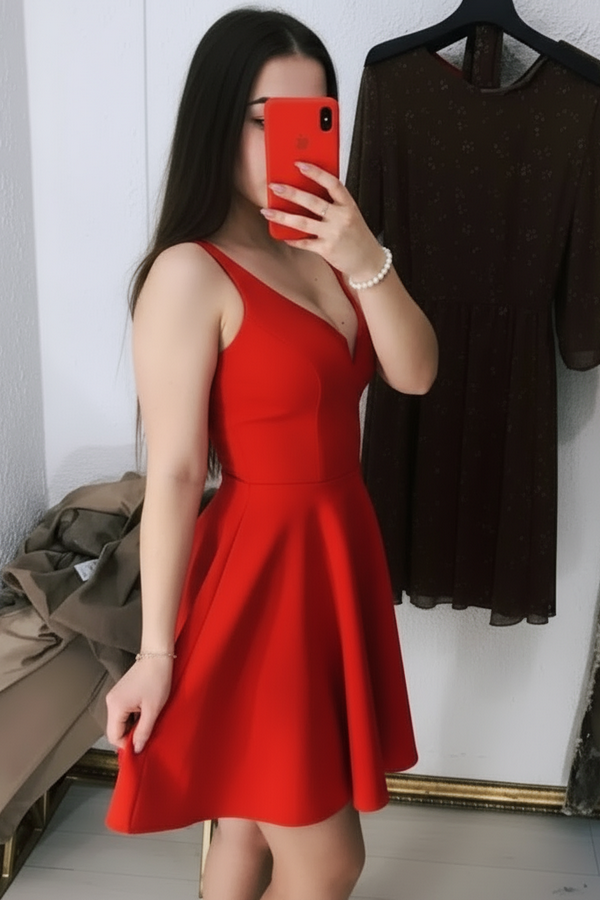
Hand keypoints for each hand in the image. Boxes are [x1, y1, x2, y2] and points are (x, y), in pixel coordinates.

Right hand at [105, 656, 172, 752]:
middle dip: (130, 735)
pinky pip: (123, 712)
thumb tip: (136, 749)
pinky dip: (133, 717)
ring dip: (132, 725)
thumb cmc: (157, 679)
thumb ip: (143, 731)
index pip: (113, 736)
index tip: (141, 747)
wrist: (157, 656)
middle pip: (115, 729)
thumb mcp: (153, 709)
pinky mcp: (121, 693)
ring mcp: (114, 697)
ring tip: (148, 721)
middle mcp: (110, 702)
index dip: (126, 744)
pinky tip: (145, 713)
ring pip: (120, 721)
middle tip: (147, 734)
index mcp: (115, 706)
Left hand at [261, 162, 385, 281]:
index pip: (332, 183)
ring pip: (303, 222)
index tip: (299, 164)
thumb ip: (334, 204)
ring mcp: (334, 234)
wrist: (369, 261)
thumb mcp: (351, 215)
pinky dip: (292, 239)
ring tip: (266, 211)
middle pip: (312, 201)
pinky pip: (304, 243)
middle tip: (274, 186)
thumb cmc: (357, 236)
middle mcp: (342, 218)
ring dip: (282, 216)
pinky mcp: (327, 249)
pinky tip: (282, 235)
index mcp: (348, 205)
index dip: (316, 172)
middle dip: (291, 193)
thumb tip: (306, 194)